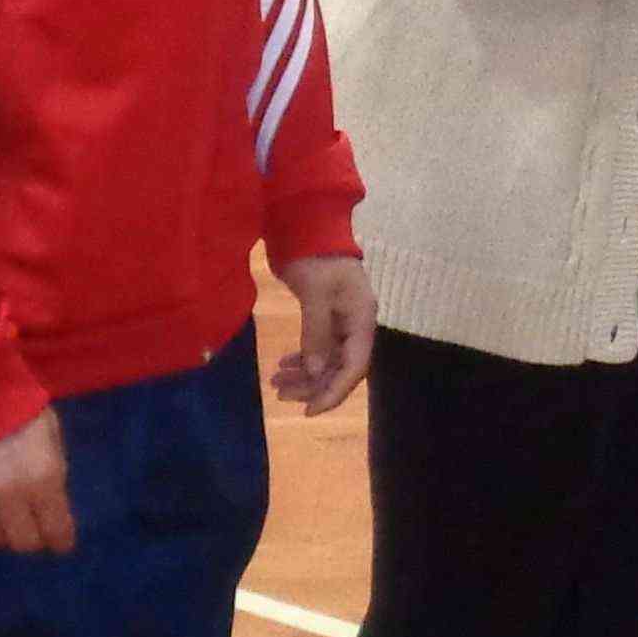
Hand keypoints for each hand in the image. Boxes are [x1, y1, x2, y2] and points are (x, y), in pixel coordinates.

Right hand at [0, 412, 74, 555]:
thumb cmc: (16, 401)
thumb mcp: (50, 432)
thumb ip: (52, 470)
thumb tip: (51, 501)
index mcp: (44, 477)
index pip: (57, 531)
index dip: (60, 540)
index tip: (58, 540)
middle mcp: (11, 494)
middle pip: (23, 542)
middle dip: (30, 537)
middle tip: (28, 526)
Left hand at [268, 253, 379, 414]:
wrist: (309, 225)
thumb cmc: (316, 256)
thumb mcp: (315, 294)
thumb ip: (316, 333)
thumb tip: (314, 371)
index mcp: (362, 319)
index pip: (354, 367)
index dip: (333, 392)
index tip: (309, 411)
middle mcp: (356, 324)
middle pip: (340, 368)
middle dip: (313, 386)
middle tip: (280, 393)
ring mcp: (343, 321)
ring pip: (327, 360)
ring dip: (304, 375)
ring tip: (275, 382)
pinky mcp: (327, 316)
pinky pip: (318, 347)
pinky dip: (302, 359)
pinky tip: (283, 364)